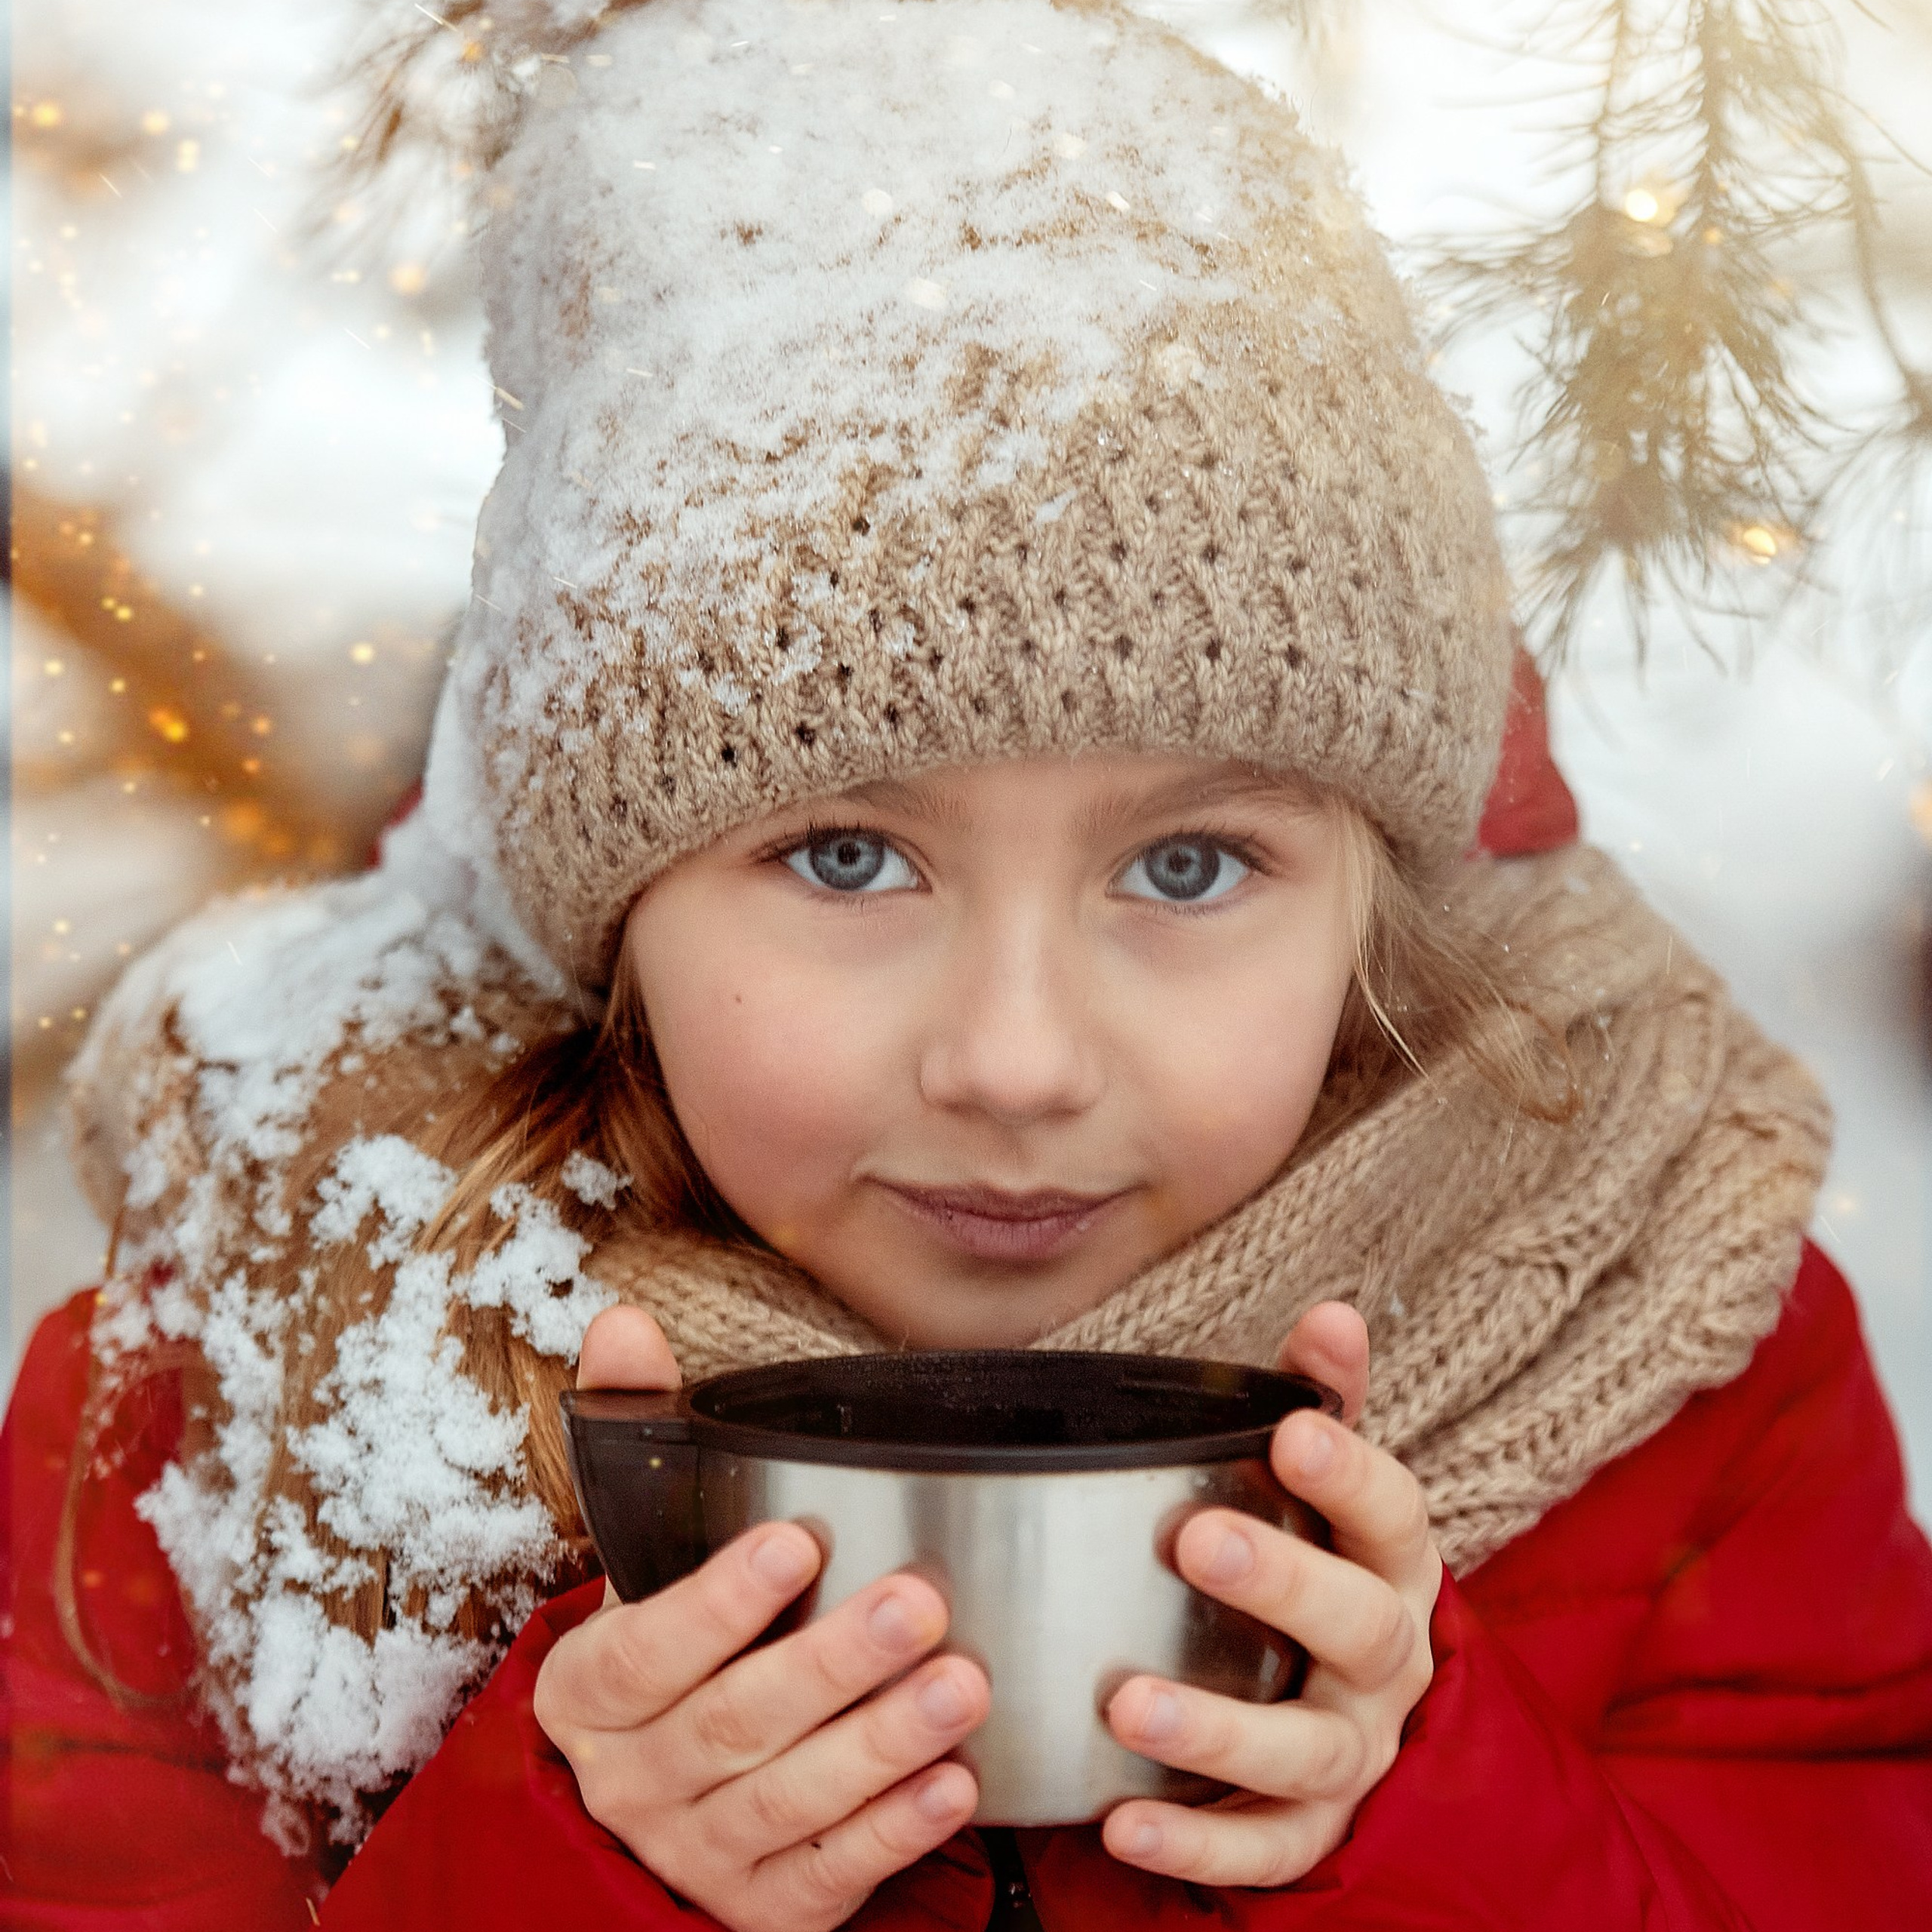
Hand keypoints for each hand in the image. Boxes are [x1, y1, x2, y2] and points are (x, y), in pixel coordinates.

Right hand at [534, 1307, 991, 1931]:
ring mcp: (700, 1855)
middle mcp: (635, 1780)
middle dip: (831, 1663)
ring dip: (880, 1743)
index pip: (644, 1649)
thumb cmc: (659, 1659)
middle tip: (918, 1602)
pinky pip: (828, 1877)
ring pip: (789, 1802)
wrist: (636, 1824)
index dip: (717, 1601)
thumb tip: (622, 1320)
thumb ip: (633, 1433)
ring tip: (963, 1685)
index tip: (796, 1540)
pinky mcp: (765, 1912)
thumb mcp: (635, 1558)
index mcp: (594, 1690)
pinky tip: (954, 1786)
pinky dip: (891, 1834)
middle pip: (734, 1723)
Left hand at [1100, 1302, 1441, 1886]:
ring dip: (1217, 1730)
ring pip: (1305, 1753)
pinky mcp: (1308, 1832)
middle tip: (1193, 1540)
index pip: (1393, 1515)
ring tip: (1126, 1704)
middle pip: (1360, 1628)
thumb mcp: (1330, 1487)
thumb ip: (1322, 1400)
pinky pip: (1261, 1850)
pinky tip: (1119, 1823)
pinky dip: (1194, 1843)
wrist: (1364, 1715)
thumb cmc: (1326, 1567)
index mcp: (1392, 1566)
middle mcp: (1386, 1663)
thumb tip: (1334, 1312)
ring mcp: (1351, 1754)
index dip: (1350, 1474)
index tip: (1294, 1433)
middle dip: (1282, 1583)